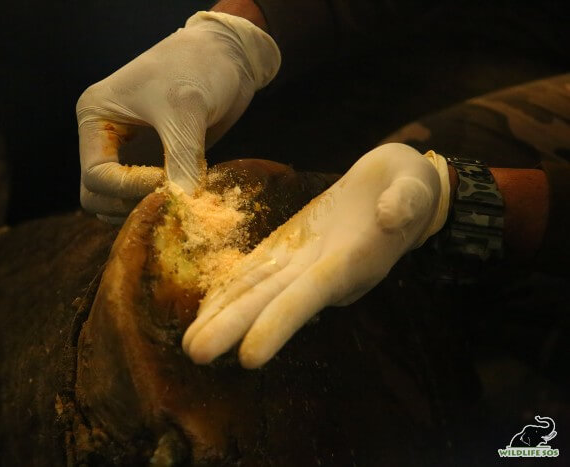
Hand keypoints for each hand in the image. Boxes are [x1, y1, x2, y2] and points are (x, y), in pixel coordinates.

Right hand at [76, 11, 279, 221]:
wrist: (228, 55)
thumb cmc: (198, 67)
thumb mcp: (186, 110)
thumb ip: (183, 158)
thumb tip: (184, 205)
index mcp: (95, 119)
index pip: (95, 176)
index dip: (128, 188)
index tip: (165, 182)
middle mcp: (105, 140)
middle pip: (98, 198)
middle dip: (130, 205)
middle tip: (170, 201)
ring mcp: (128, 155)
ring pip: (118, 204)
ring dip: (146, 210)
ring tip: (181, 202)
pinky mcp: (154, 164)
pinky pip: (146, 198)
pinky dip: (163, 205)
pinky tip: (189, 199)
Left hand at [182, 143, 449, 367]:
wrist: (395, 190)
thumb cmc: (410, 187)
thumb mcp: (416, 185)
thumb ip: (407, 200)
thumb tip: (393, 214)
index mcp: (353, 262)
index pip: (311, 295)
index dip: (279, 322)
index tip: (249, 356)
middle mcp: (323, 272)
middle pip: (273, 301)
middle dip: (234, 327)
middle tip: (195, 354)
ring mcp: (303, 263)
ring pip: (258, 291)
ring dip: (224, 316)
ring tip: (190, 345)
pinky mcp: (290, 247)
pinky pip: (257, 272)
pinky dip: (231, 291)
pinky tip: (206, 310)